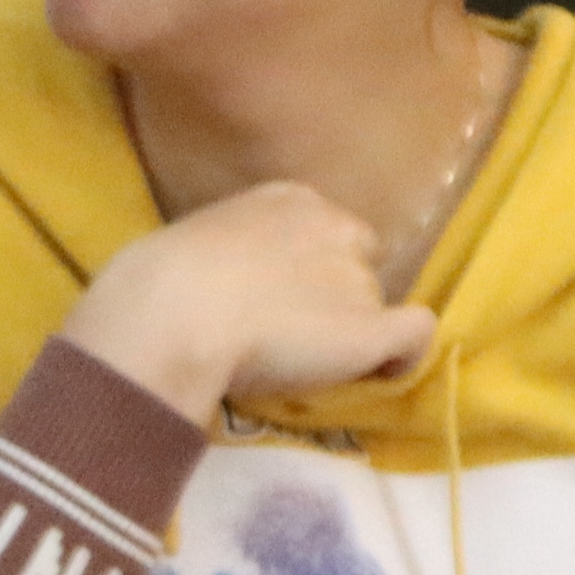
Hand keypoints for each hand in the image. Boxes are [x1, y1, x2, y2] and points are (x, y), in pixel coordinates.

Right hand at [61, 182, 437, 424]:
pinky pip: (416, 335)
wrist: (172, 313)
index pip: (327, 230)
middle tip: (294, 335)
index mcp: (290, 200)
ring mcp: (358, 278)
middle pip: (358, 265)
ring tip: (304, 366)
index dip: (311, 268)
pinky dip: (402, 358)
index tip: (280, 298)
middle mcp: (335, 228)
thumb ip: (230, 256)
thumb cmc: (159, 281)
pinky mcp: (373, 327)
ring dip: (349, 333)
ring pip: (374, 306)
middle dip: (336, 297)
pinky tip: (376, 375)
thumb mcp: (197, 244)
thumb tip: (225, 288)